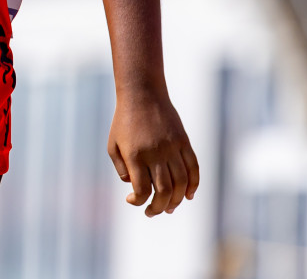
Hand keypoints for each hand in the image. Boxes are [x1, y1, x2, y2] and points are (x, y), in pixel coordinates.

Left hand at [108, 86, 198, 216]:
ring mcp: (172, 147)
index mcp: (135, 155)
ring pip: (181, 183)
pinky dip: (194, 184)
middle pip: (163, 190)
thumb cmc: (124, 121)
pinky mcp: (184, 142)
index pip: (142, 190)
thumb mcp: (112, 144)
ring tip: (170, 208)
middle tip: (153, 212)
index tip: (132, 200)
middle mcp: (155, 153)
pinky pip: (193, 167)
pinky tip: (188, 195)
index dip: (138, 201)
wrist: (142, 94)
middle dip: (159, 207)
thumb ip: (120, 168)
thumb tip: (134, 187)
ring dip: (177, 200)